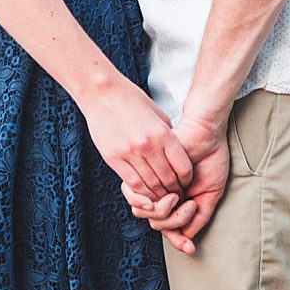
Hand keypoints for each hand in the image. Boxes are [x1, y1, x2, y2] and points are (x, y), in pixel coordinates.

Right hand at [83, 80, 193, 198]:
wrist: (102, 93)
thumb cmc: (130, 100)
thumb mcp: (158, 115)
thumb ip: (168, 136)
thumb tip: (176, 154)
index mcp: (162, 134)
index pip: (183, 167)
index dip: (187, 180)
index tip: (186, 182)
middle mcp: (147, 146)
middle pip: (168, 180)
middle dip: (175, 190)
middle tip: (176, 194)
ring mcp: (130, 154)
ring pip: (150, 186)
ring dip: (158, 195)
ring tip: (161, 196)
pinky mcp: (114, 159)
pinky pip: (132, 184)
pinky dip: (142, 193)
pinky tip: (145, 193)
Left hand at [127, 111, 229, 253]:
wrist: (207, 135)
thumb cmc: (211, 160)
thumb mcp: (211, 194)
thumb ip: (200, 216)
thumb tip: (187, 237)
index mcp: (176, 199)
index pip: (170, 226)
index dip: (178, 241)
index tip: (190, 249)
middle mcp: (163, 195)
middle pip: (158, 225)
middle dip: (177, 224)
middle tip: (192, 206)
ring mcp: (154, 186)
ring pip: (151, 218)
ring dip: (172, 215)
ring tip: (186, 199)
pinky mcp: (146, 176)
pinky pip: (144, 203)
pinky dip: (163, 206)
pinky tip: (177, 195)